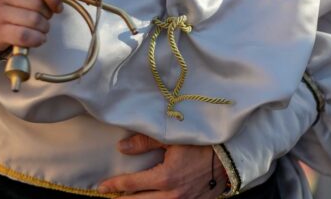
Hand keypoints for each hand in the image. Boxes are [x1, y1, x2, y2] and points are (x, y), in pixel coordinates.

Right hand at [0, 0, 65, 52]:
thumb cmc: (9, 6)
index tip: (57, 6)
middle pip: (37, 3)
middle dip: (47, 14)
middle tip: (45, 19)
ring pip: (33, 20)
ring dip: (44, 28)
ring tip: (41, 29)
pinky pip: (25, 36)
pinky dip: (37, 39)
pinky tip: (38, 38)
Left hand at [98, 134, 225, 198]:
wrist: (227, 158)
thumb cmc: (199, 144)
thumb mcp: (172, 138)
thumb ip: (145, 141)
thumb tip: (122, 147)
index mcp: (165, 178)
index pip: (132, 184)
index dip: (115, 184)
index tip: (102, 186)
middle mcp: (172, 195)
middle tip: (110, 197)